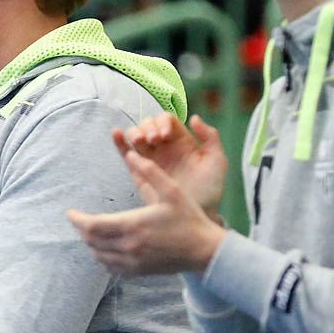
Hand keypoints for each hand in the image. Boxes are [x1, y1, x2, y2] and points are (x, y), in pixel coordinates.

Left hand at [68, 141, 227, 276]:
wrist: (204, 251)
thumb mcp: (172, 190)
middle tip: (77, 220)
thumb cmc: (189, 218)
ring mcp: (132, 261)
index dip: (77, 220)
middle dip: (80, 230)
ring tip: (89, 231)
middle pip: (91, 241)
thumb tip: (130, 154)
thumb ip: (150, 171)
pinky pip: (110, 266)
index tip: (70, 213)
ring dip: (90, 243)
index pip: (92, 225)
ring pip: (98, 255)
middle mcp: (128, 246)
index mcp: (133, 225)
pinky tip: (104, 248)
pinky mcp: (137, 271)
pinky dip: (102, 257)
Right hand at [110, 113, 226, 217]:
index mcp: (182, 142)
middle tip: (154, 140)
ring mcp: (150, 159)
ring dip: (135, 133)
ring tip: (140, 141)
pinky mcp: (139, 172)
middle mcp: (164, 147)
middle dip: (149, 127)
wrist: (196, 214)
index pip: (167, 121)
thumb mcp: (217, 161)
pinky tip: (116, 133)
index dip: (164, 122)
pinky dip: (119, 142)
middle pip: (149, 125)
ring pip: (136, 137)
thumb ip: (210, 137)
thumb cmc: (209, 190)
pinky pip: (125, 154)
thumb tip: (194, 118)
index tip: (166, 134)